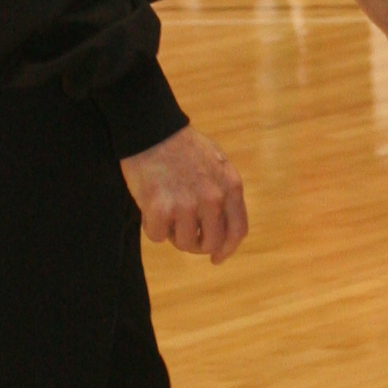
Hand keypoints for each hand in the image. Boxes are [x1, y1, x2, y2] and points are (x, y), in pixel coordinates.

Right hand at [121, 123, 247, 260]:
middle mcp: (213, 198)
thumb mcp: (217, 164)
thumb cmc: (182, 146)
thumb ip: (224, 194)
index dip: (227, 249)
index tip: (216, 258)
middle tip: (183, 236)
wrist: (152, 129)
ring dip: (173, 233)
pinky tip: (150, 207)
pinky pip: (158, 236)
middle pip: (211, 243)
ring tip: (165, 209)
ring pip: (183, 243)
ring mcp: (187, 205)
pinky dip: (152, 226)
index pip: (237, 231)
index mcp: (231, 186)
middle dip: (197, 245)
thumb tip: (224, 229)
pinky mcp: (161, 209)